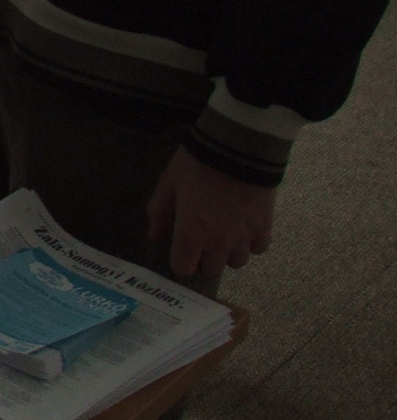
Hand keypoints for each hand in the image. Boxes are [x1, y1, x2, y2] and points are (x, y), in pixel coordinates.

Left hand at [146, 146, 276, 281]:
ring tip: (225, 233)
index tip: (182, 250)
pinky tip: (244, 227)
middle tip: (202, 241)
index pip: (184, 269)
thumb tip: (154, 236)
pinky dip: (251, 242)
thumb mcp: (169, 184)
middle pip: (211, 270)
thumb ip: (159, 212)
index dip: (181, 261)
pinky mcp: (265, 228)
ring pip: (236, 262)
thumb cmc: (196, 165)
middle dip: (204, 259)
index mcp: (190, 234)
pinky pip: (258, 248)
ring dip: (228, 252)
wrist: (237, 149)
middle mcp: (218, 243)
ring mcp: (244, 238)